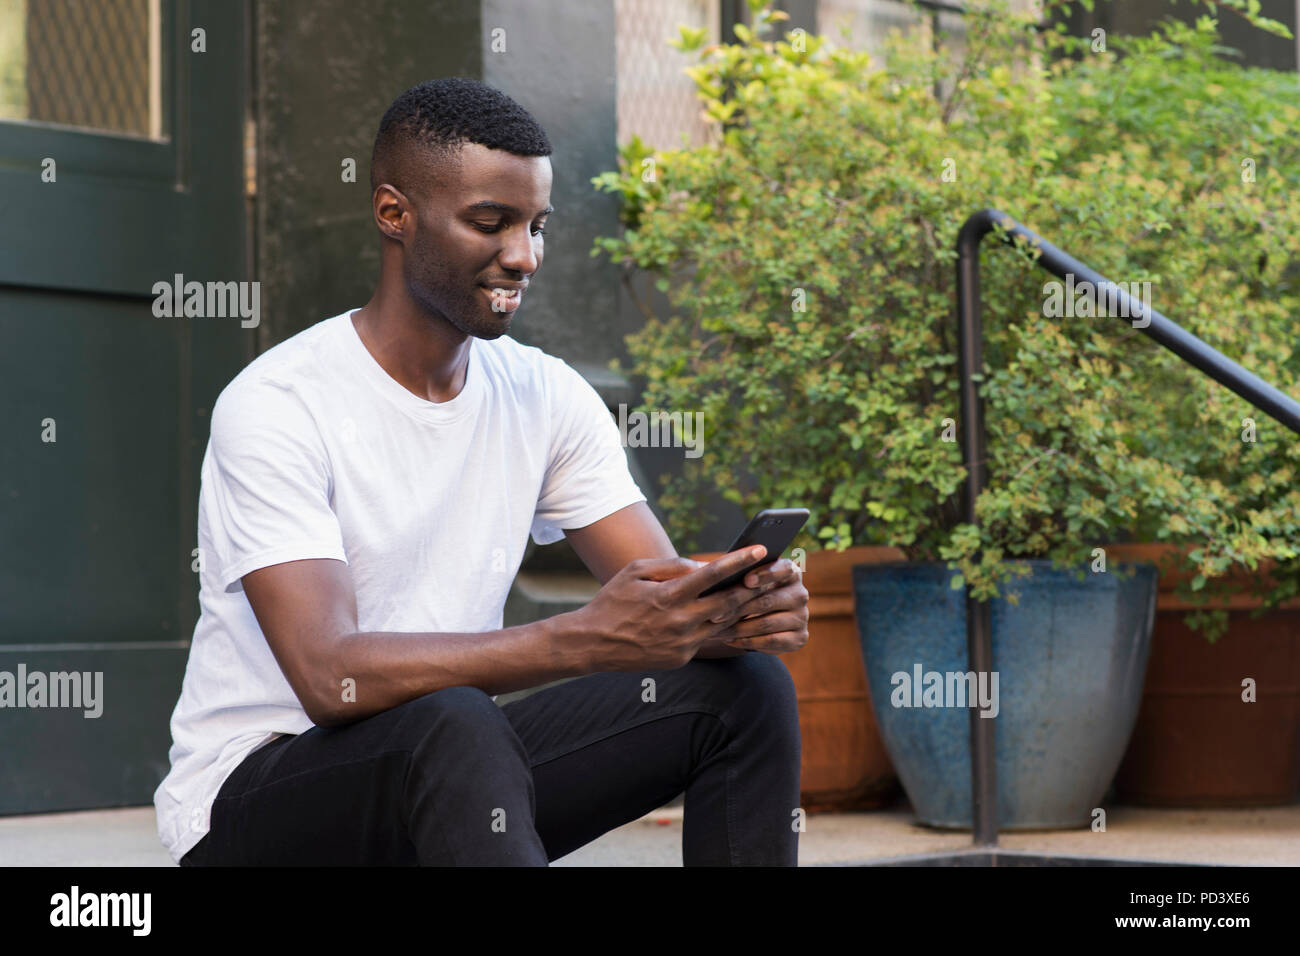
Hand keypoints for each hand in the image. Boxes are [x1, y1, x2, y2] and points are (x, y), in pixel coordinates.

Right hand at [575, 547, 780, 670]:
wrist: (593, 643)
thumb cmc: (612, 601)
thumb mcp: (635, 571)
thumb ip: (670, 566)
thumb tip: (700, 566)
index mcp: (668, 597)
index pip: (712, 575)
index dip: (739, 560)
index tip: (760, 549)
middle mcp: (679, 622)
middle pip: (727, 603)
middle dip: (750, 588)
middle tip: (770, 575)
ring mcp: (682, 643)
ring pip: (723, 624)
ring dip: (740, 609)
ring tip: (755, 593)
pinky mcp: (682, 658)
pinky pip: (707, 639)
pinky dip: (717, 625)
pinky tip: (727, 615)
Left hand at [706, 558, 808, 654]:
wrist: (753, 621)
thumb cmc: (741, 593)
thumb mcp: (738, 579)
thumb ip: (732, 572)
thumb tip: (707, 569)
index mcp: (790, 571)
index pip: (783, 568)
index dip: (765, 574)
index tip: (746, 580)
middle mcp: (800, 593)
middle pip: (768, 600)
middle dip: (738, 608)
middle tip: (714, 614)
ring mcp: (802, 616)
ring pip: (766, 623)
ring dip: (739, 628)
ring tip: (716, 630)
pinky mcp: (800, 638)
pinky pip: (772, 641)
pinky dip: (749, 641)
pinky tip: (731, 640)